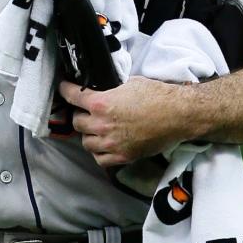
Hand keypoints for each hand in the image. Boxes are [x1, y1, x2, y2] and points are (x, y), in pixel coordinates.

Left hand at [57, 77, 192, 167]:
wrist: (178, 115)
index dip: (65, 90)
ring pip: (86, 142)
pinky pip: (100, 159)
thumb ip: (111, 89)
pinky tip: (104, 145)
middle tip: (86, 112)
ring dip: (88, 135)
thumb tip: (104, 88)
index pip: (72, 96)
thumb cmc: (156, 95)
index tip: (63, 88)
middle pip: (76, 123)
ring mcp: (111, 143)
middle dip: (80, 115)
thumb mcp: (129, 83)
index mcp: (101, 103)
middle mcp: (102, 125)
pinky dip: (99, 153)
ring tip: (96, 129)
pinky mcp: (123, 156)